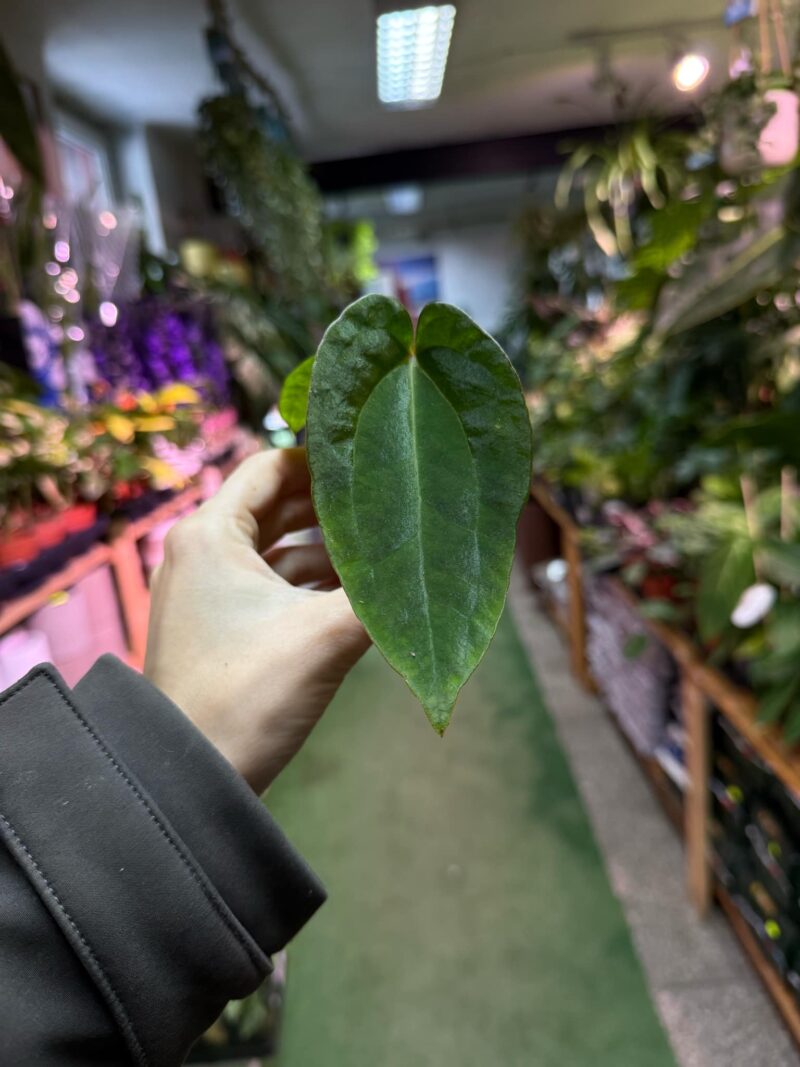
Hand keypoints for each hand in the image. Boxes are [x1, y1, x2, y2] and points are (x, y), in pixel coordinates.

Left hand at [144, 447, 370, 793]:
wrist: (192, 780)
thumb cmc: (250, 695)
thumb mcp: (327, 635)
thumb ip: (385, 593)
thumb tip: (443, 559)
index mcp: (211, 533)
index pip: (271, 465)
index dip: (325, 460)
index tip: (377, 463)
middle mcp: (201, 552)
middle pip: (276, 505)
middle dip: (333, 506)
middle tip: (391, 502)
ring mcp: (206, 591)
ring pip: (276, 549)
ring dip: (327, 550)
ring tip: (384, 549)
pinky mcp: (217, 627)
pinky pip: (269, 586)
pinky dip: (308, 584)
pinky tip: (355, 594)